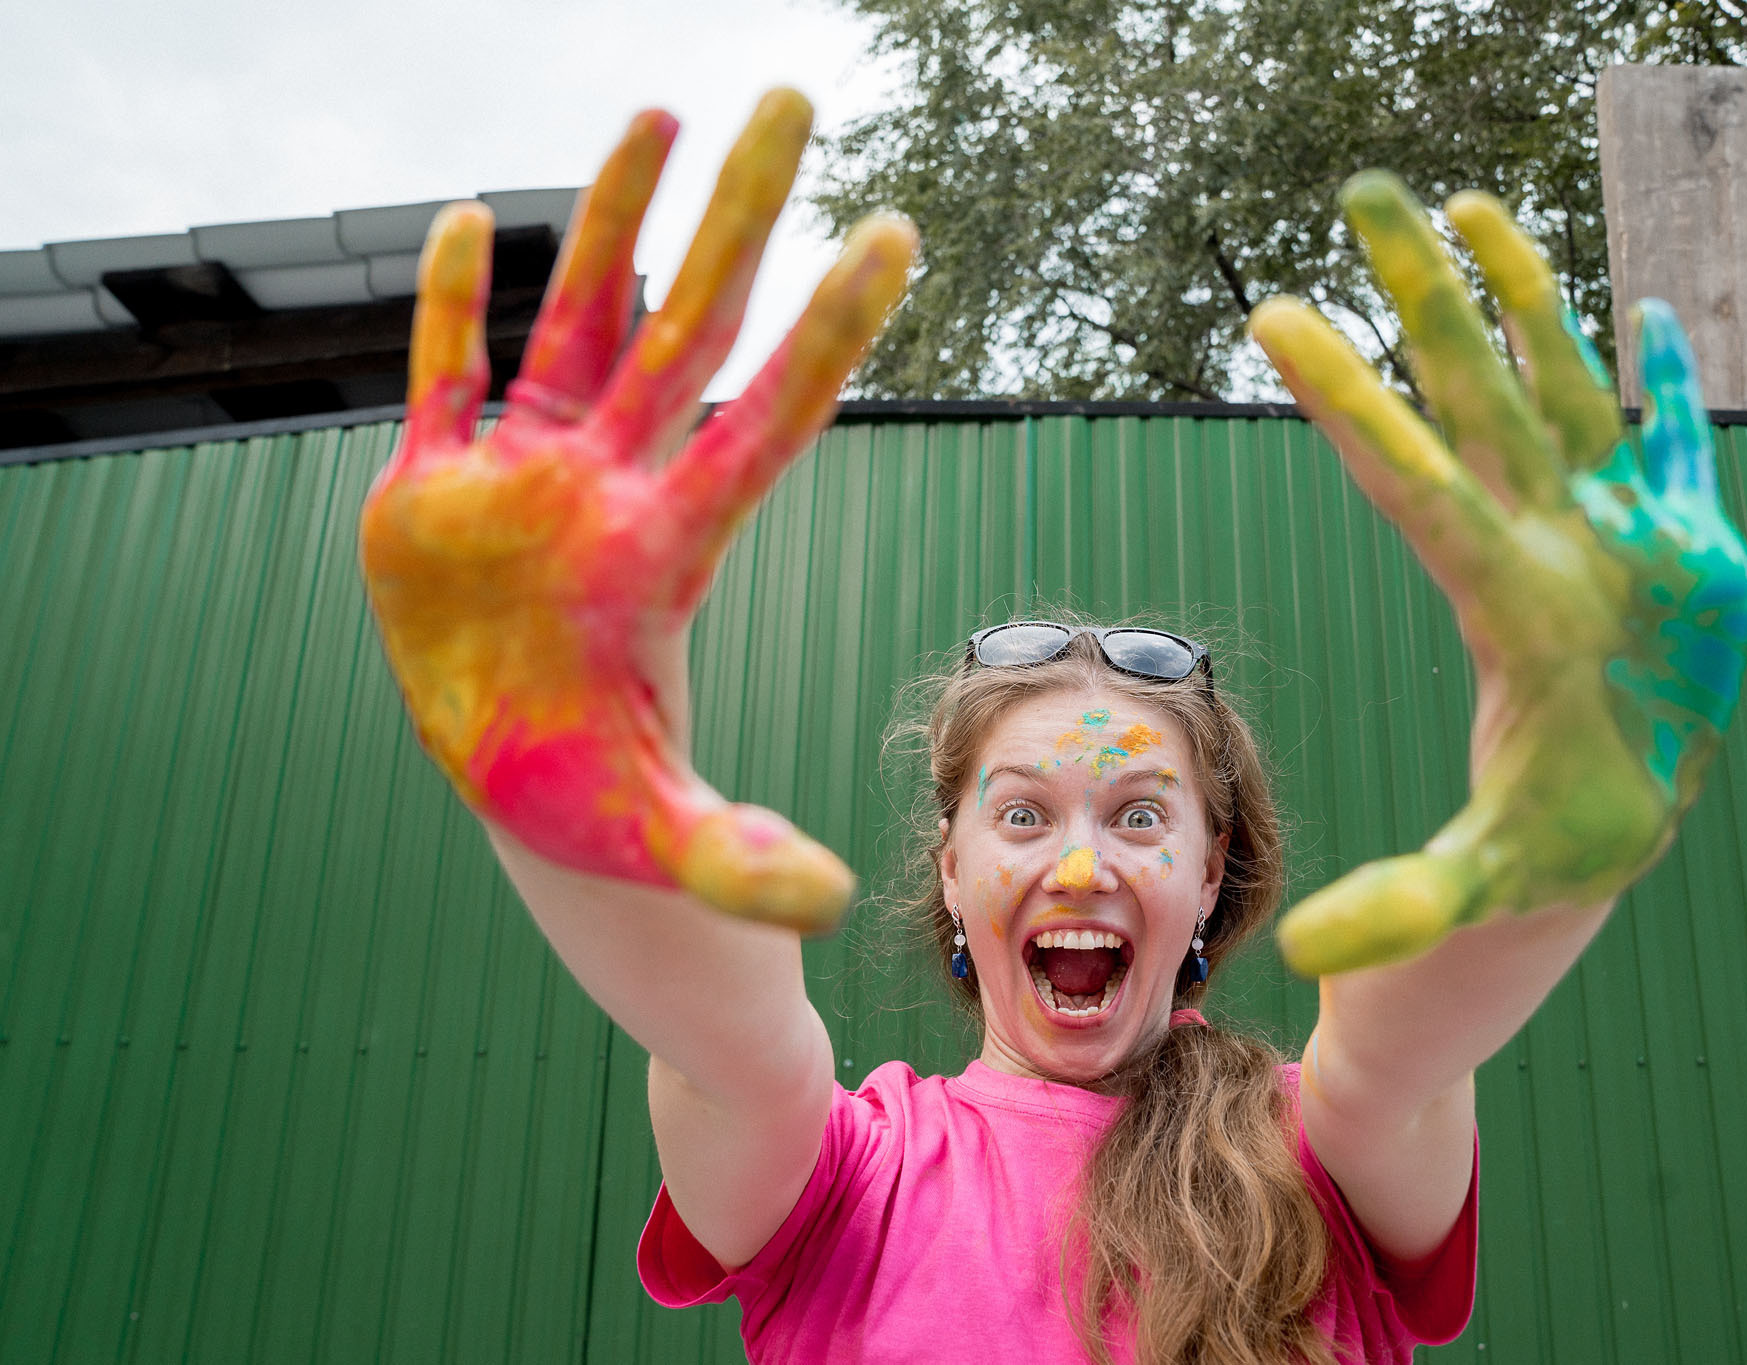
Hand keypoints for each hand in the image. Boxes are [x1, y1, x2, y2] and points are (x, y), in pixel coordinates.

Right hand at [359, 92, 916, 930]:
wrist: (519, 786)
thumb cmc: (602, 812)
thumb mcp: (666, 845)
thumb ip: (740, 865)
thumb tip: (828, 906)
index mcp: (669, 555)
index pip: (765, 422)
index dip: (827, 334)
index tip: (894, 236)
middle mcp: (609, 490)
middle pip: (688, 329)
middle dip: (738, 217)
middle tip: (796, 96)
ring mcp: (526, 479)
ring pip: (578, 320)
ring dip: (612, 218)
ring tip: (661, 111)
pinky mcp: (438, 489)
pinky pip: (448, 374)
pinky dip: (453, 302)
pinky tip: (480, 216)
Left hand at [1250, 175, 1746, 974]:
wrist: (1593, 856)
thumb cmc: (1528, 876)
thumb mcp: (1467, 901)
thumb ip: (1399, 914)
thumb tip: (1308, 958)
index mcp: (1505, 611)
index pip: (1414, 487)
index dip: (1351, 403)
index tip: (1274, 317)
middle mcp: (1544, 551)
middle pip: (1478, 401)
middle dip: (1429, 297)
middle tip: (1368, 191)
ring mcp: (1608, 541)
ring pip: (1561, 391)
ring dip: (1525, 299)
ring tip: (1473, 205)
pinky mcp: (1678, 552)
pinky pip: (1672, 447)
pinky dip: (1668, 383)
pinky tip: (1650, 316)